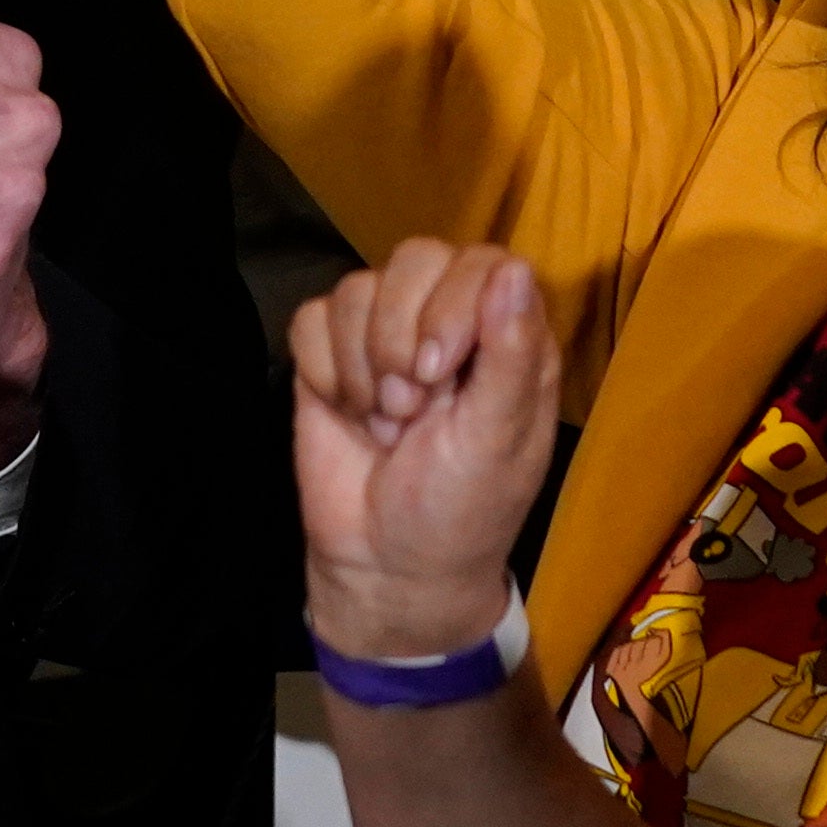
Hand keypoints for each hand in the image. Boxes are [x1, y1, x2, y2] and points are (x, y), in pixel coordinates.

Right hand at [289, 239, 559, 668]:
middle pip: (416, 258)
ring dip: (363, 366)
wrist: (383, 567)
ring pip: (357, 287)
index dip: (452, 305)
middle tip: (411, 409)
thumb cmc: (461, 510)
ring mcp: (383, 334)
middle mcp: (448, 321)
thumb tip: (515, 270)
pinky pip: (311, 319)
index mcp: (508, 336)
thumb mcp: (498, 441)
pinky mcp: (329, 356)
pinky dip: (325, 371)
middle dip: (400, 338)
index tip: (439, 374)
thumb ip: (509, 355)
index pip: (484, 263)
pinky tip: (349, 413)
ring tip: (386, 423)